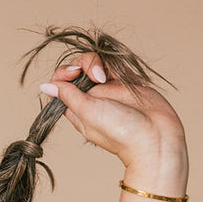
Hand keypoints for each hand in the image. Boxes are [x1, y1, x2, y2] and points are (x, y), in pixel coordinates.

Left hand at [40, 53, 188, 201]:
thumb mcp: (89, 113)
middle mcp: (92, 97)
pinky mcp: (128, 83)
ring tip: (109, 76)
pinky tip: (122, 74)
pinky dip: (118, 64)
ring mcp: (110, 89)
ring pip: (98, 63)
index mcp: (77, 107)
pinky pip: (118, 65)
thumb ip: (68, 97)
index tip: (74, 73)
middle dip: (86, 64)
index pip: (61, 82)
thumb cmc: (122, 133)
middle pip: (79, 68)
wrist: (156, 138)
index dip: (64, 73)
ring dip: (101, 63)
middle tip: (98, 75)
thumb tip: (46, 86)